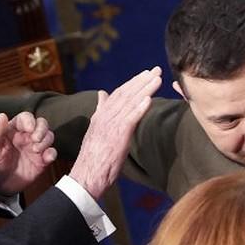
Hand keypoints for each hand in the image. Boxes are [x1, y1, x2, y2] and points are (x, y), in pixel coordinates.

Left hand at [0, 111, 55, 195]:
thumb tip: (2, 116)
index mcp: (13, 130)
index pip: (26, 118)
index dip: (29, 120)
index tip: (28, 128)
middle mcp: (26, 137)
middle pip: (41, 124)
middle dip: (41, 129)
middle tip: (35, 139)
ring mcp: (35, 149)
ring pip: (49, 136)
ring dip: (46, 141)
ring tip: (36, 150)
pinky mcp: (41, 161)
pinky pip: (52, 153)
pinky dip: (52, 153)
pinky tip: (46, 158)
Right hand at [68, 67, 161, 198]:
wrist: (87, 174)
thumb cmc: (94, 156)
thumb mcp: (96, 129)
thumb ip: (101, 110)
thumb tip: (102, 94)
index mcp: (101, 115)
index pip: (119, 93)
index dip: (133, 82)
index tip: (146, 73)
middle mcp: (106, 116)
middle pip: (126, 93)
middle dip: (142, 80)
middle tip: (157, 70)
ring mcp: (111, 125)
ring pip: (130, 103)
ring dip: (145, 89)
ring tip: (157, 79)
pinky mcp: (117, 136)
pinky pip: (130, 119)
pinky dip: (139, 108)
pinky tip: (149, 99)